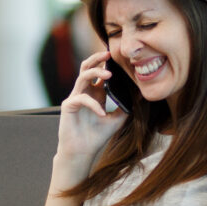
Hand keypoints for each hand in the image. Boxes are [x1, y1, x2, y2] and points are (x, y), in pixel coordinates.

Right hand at [57, 50, 127, 169]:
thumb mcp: (117, 119)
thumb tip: (139, 95)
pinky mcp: (68, 106)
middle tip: (109, 53)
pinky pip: (81, 98)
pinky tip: (102, 113)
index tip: (118, 57)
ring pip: (82, 76)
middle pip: (86, 67)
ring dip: (95, 72)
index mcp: (95, 94)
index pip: (99, 72)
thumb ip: (125, 107)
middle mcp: (84, 92)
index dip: (106, 63)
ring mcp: (75, 98)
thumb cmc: (97, 136)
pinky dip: (93, 104)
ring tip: (109, 74)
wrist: (82, 152)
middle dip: (97, 58)